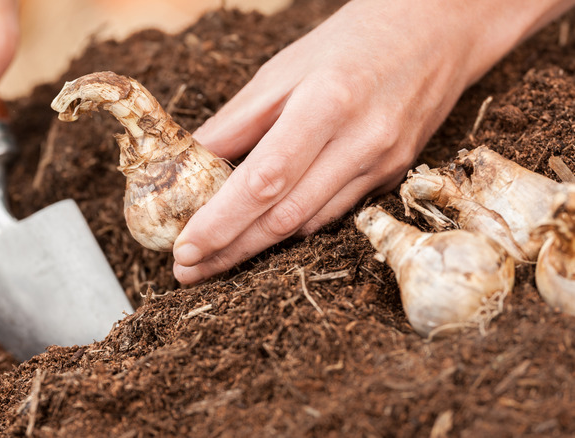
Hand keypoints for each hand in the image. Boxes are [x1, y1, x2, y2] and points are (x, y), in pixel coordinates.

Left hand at [172, 0, 573, 283]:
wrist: (434, 32)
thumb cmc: (349, 43)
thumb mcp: (282, 70)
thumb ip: (235, 121)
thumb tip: (188, 162)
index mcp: (326, 103)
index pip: (265, 179)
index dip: (222, 220)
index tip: (185, 246)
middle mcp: (360, 141)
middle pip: (285, 216)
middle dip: (230, 250)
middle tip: (187, 270)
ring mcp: (382, 164)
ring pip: (308, 224)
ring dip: (255, 249)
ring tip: (212, 261)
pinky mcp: (391, 177)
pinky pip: (332, 215)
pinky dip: (290, 231)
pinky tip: (259, 237)